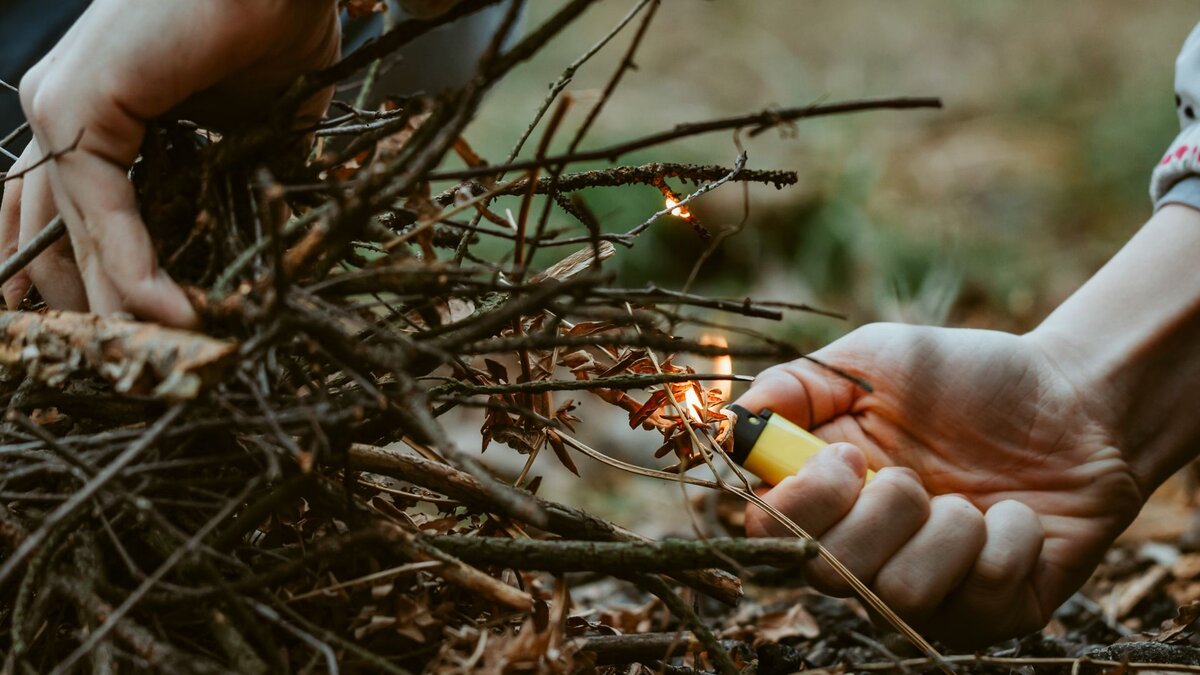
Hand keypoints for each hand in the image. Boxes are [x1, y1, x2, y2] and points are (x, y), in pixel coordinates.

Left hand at [0, 0, 339, 325]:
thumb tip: (257, 238)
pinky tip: (170, 312)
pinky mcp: (79, 107)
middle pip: (47, 236)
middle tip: (135, 369)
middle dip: (87, 309)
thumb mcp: (250, 128)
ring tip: (159, 357)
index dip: (88, 282)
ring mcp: (60, 106)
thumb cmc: (274, 26)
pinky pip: (99, 211)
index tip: (131, 336)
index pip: (63, 216)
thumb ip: (233, 181)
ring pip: (67, 233)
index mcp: (94, 112)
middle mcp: (60, 110)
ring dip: (112, 305)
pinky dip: (134, 268)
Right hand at [739, 323, 1143, 646]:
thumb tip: (728, 417)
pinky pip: (980, 600)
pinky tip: (1019, 515)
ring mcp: (930, 587)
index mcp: (826, 495)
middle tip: (916, 474)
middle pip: (827, 574)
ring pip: (902, 595)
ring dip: (947, 531)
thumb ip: (794, 386)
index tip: (843, 458)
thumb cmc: (964, 377)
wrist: (1074, 400)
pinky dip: (1007, 541)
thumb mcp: (872, 360)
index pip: (765, 534)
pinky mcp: (992, 611)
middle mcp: (867, 549)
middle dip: (880, 514)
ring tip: (975, 497)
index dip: (797, 507)